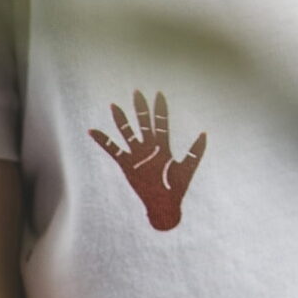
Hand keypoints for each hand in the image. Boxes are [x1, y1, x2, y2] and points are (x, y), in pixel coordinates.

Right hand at [88, 88, 205, 231]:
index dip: (160, 108)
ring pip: (128, 133)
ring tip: (114, 106)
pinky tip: (93, 131)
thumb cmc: (177, 187)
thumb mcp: (188, 167)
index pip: (161, 122)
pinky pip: (112, 150)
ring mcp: (137, 155)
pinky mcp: (126, 164)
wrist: (164, 205)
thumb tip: (204, 133)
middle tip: (137, 92)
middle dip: (141, 108)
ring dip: (121, 120)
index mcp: (163, 146)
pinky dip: (103, 140)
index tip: (159, 93)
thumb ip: (195, 150)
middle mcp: (149, 147)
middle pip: (144, 123)